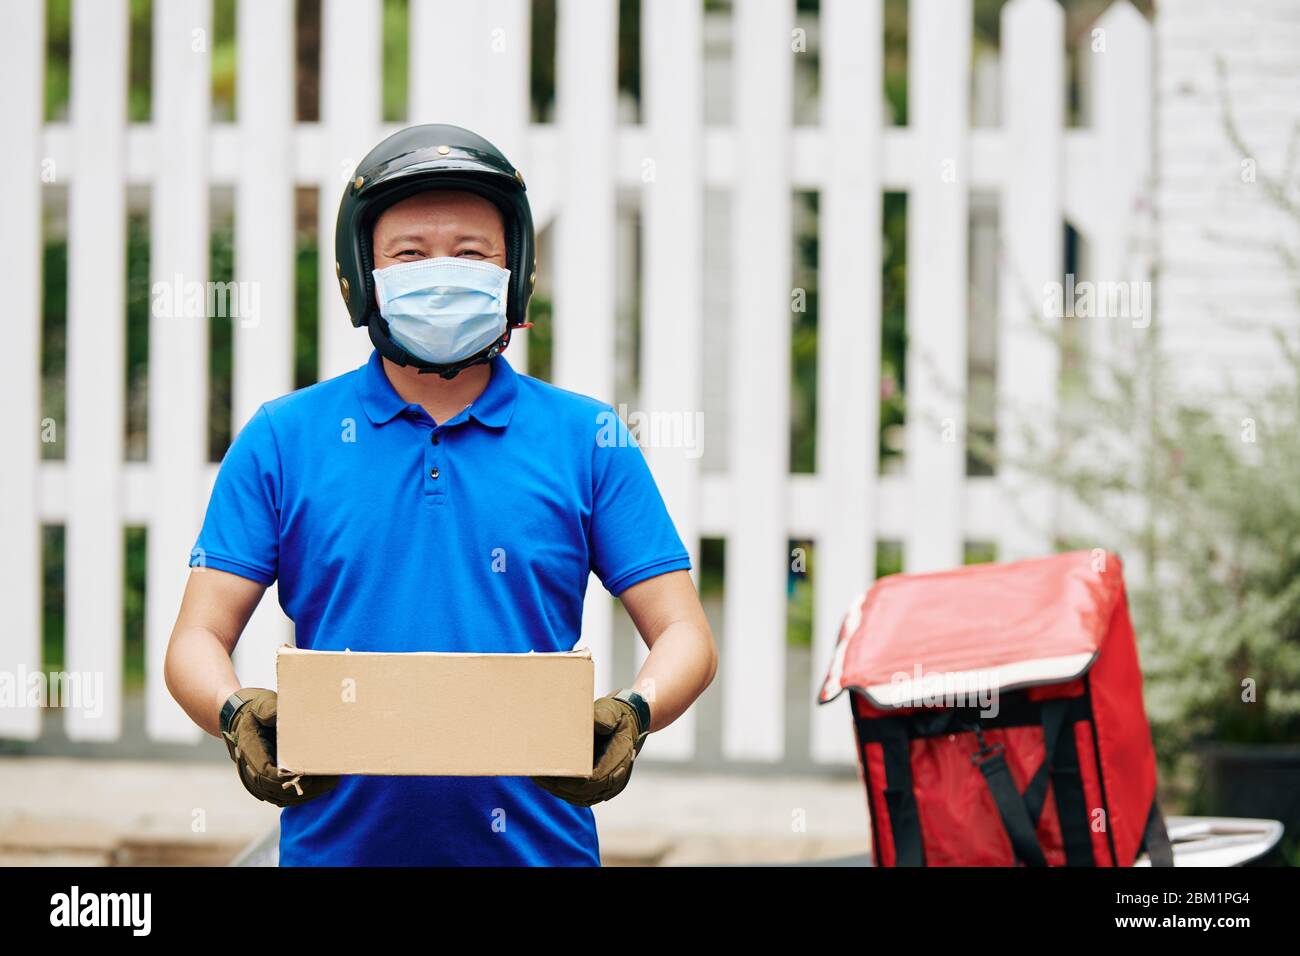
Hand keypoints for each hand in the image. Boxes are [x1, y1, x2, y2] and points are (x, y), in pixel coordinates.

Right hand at [221, 688, 339, 806]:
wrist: (239, 720)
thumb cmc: (255, 711)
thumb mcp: (261, 703)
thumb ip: (268, 709)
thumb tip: (276, 715)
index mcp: (249, 749)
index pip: (265, 772)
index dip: (286, 777)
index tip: (308, 772)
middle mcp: (249, 769)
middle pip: (275, 789)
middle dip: (303, 786)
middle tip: (329, 778)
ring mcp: (256, 780)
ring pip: (280, 797)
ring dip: (304, 793)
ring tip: (330, 782)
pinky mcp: (265, 784)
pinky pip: (282, 797)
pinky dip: (301, 795)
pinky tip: (321, 786)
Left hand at [532, 695, 647, 806]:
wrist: (630, 724)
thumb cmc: (616, 715)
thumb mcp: (611, 710)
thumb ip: (605, 717)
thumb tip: (599, 725)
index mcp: (619, 759)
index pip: (594, 780)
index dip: (571, 779)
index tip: (551, 772)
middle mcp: (617, 777)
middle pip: (583, 793)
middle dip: (559, 786)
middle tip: (538, 776)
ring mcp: (610, 786)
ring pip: (581, 798)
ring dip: (560, 790)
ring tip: (540, 779)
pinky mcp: (602, 788)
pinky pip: (582, 797)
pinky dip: (566, 792)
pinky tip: (550, 782)